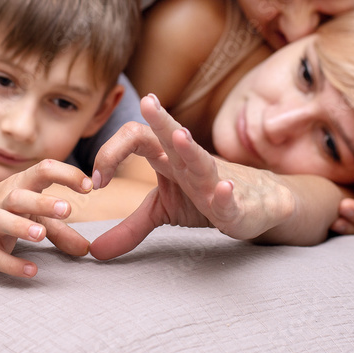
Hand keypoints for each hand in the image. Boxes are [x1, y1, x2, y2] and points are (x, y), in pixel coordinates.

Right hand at [0, 159, 94, 277]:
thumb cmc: (6, 211)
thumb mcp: (33, 214)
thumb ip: (60, 230)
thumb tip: (87, 250)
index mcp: (21, 185)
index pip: (43, 170)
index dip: (66, 174)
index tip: (89, 185)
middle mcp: (4, 200)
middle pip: (20, 197)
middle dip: (42, 202)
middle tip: (67, 209)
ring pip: (2, 221)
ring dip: (21, 227)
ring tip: (40, 235)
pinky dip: (12, 264)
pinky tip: (32, 270)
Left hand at [90, 95, 294, 259]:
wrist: (257, 204)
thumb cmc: (205, 198)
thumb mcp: (162, 211)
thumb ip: (129, 227)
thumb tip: (96, 251)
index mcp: (168, 158)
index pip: (137, 139)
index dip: (111, 154)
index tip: (96, 183)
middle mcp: (190, 163)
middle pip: (171, 135)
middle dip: (160, 119)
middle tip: (146, 102)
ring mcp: (214, 180)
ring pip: (201, 160)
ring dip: (190, 149)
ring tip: (180, 136)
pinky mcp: (234, 204)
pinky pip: (229, 197)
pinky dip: (226, 194)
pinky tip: (224, 189)